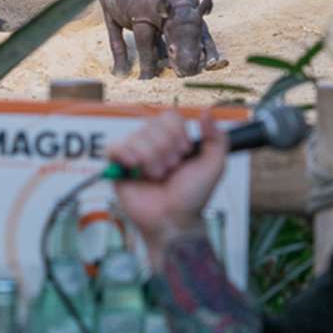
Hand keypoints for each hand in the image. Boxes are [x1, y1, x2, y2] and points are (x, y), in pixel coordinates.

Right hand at [107, 111, 227, 251]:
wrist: (175, 219)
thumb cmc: (192, 196)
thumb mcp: (214, 166)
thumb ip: (217, 138)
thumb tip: (206, 113)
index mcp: (172, 140)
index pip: (169, 117)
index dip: (177, 133)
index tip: (185, 153)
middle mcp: (152, 144)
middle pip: (152, 125)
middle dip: (166, 150)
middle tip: (170, 170)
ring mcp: (133, 154)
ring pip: (136, 137)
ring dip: (151, 159)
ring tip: (156, 177)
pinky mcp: (117, 166)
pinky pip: (114, 147)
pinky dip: (126, 155)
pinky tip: (135, 168)